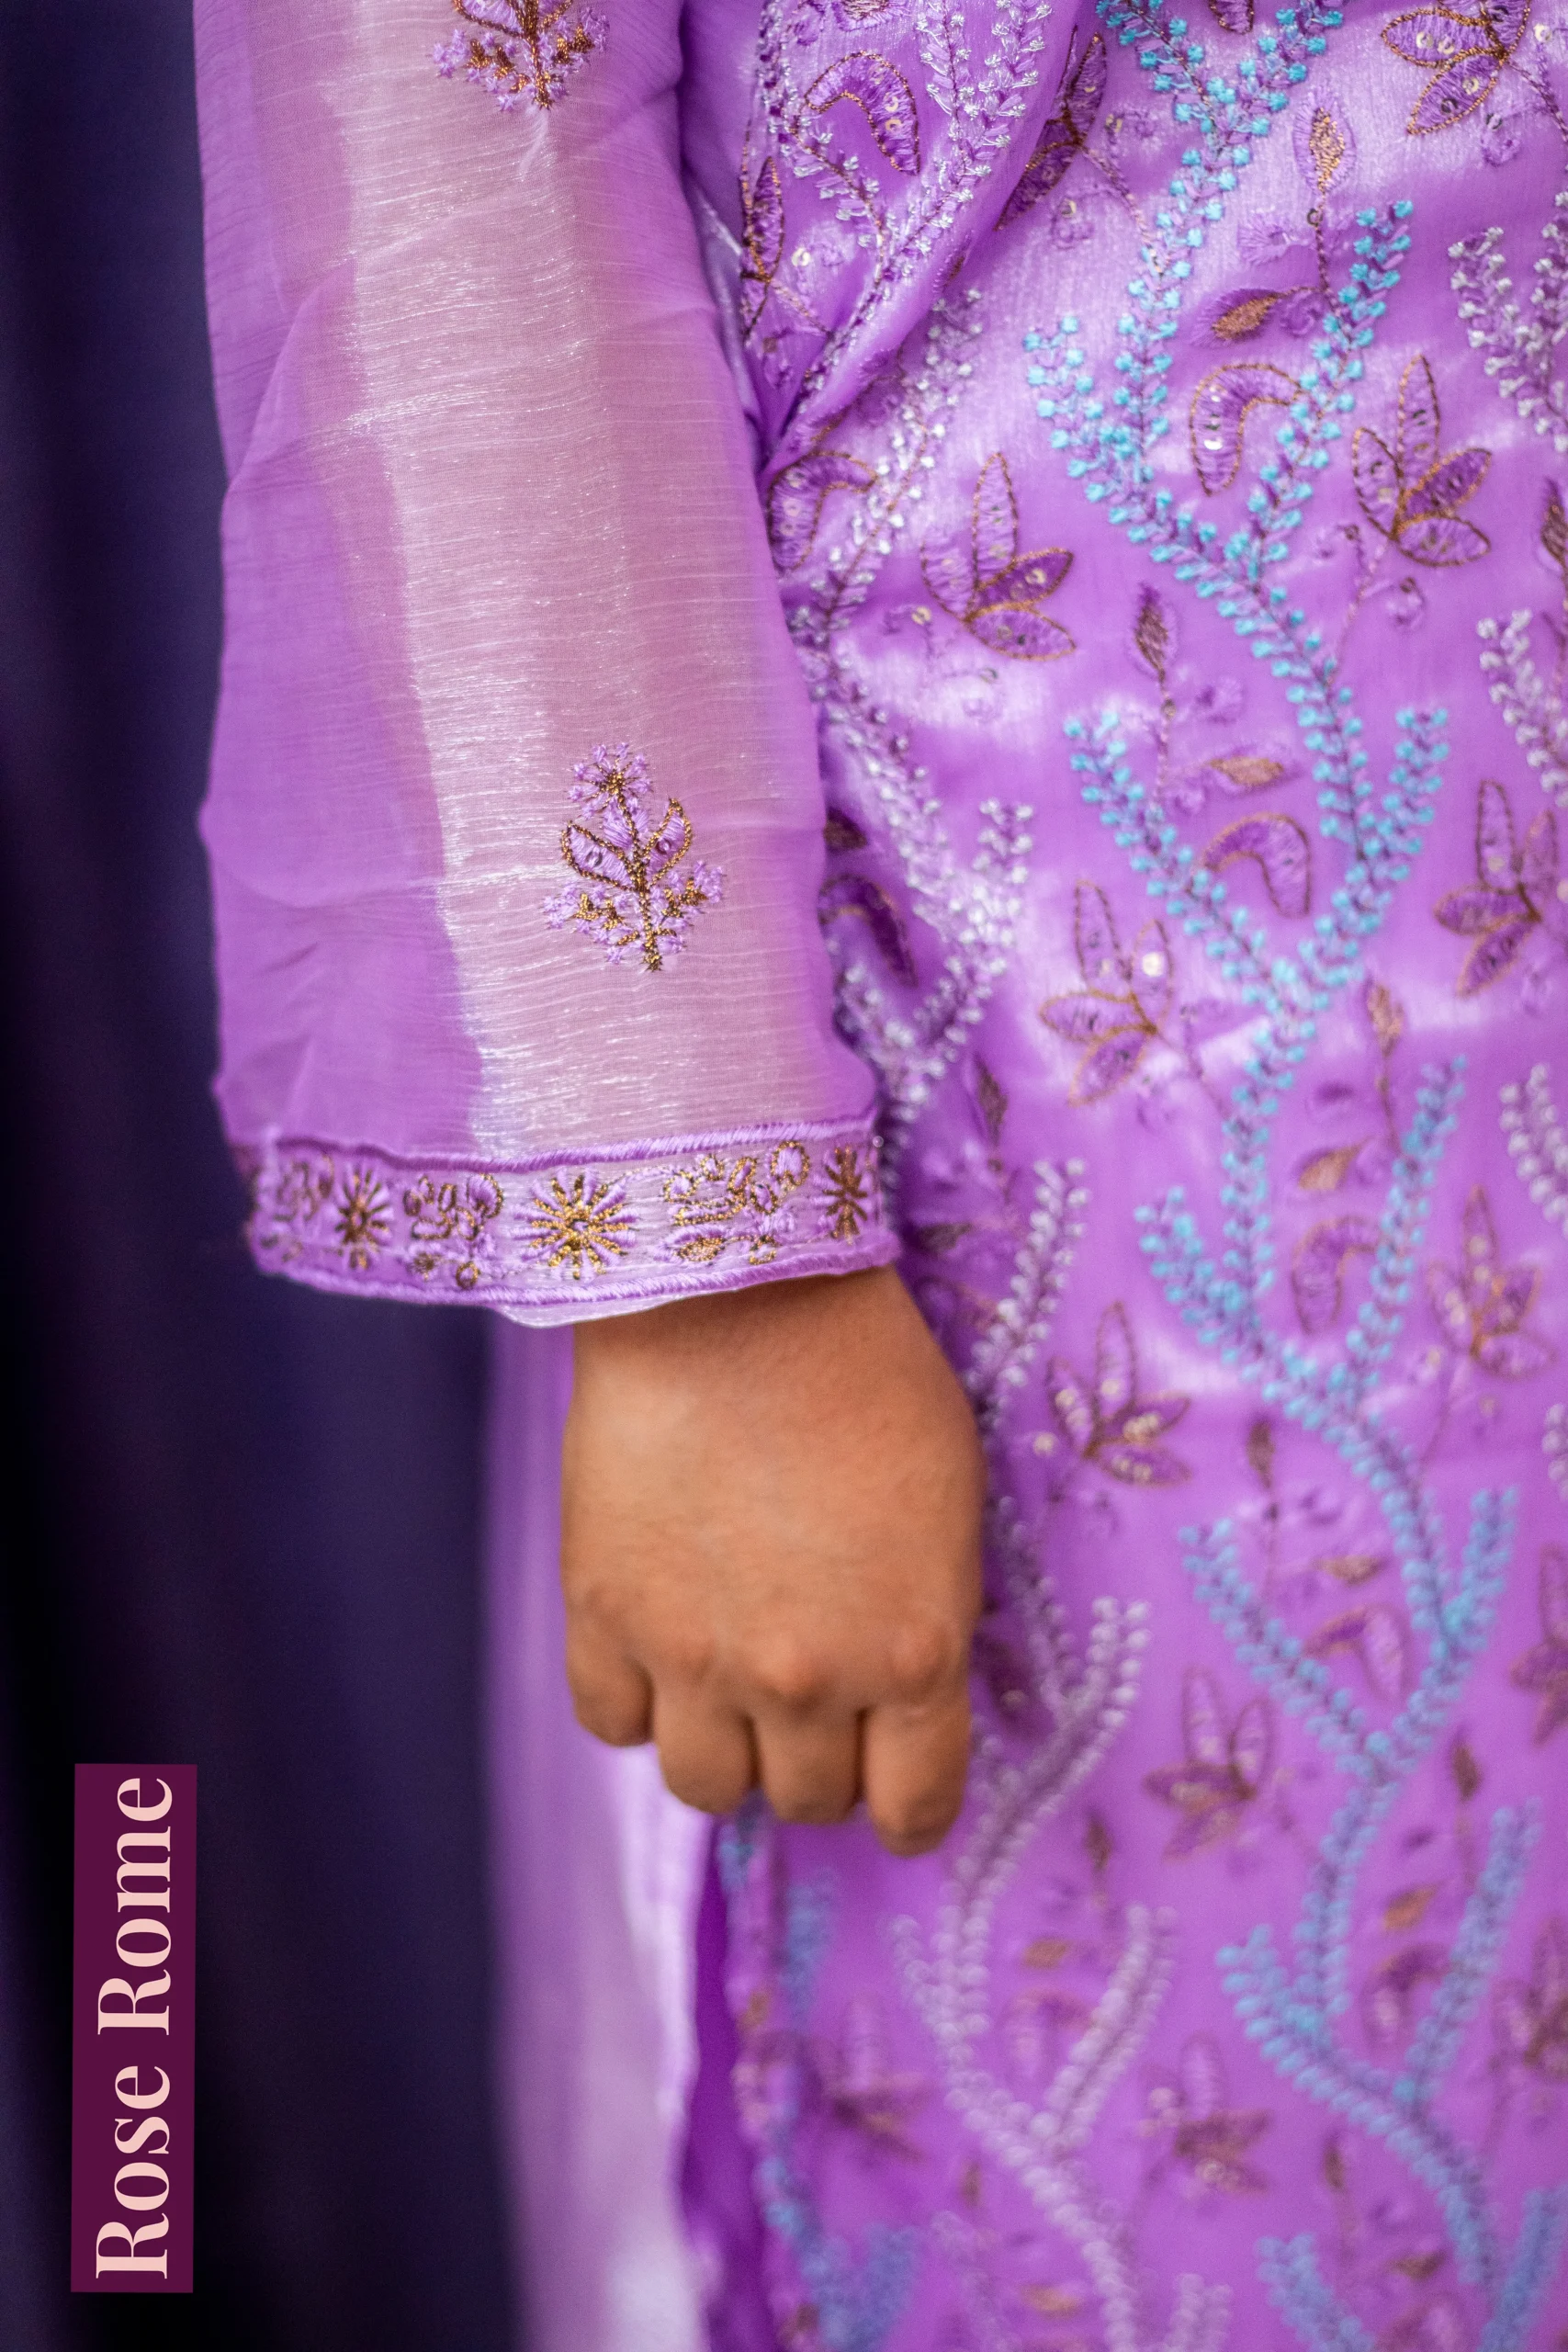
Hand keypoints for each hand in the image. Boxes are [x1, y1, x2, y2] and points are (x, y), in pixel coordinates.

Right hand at [561, 1265, 984, 1855]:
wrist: (732, 1291)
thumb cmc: (864, 1371)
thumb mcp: (947, 1503)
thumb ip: (925, 1616)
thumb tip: (902, 1687)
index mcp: (913, 1654)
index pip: (915, 1811)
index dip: (907, 1802)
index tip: (895, 1781)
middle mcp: (806, 1679)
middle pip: (806, 1800)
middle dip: (817, 1758)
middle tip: (812, 1694)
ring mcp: (695, 1657)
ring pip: (706, 1785)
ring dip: (725, 1745)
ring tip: (730, 1680)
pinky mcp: (604, 1615)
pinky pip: (611, 1721)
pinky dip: (636, 1699)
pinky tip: (657, 1646)